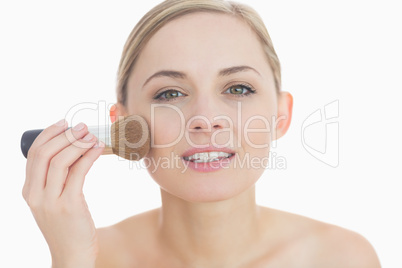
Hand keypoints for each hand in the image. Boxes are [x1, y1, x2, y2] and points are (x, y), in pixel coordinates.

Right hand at [22, 119, 103, 266]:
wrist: (72, 255)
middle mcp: (34, 194)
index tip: (63, 123)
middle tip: (82, 127)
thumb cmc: (68, 226)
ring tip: (92, 135)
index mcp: (28, 191)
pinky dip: (89, 156)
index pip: (33, 154)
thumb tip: (74, 151)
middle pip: (44, 154)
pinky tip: (98, 149)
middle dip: (64, 135)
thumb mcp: (55, 201)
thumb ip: (58, 180)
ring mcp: (50, 201)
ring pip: (60, 161)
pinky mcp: (69, 205)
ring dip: (78, 143)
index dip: (48, 134)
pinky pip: (78, 172)